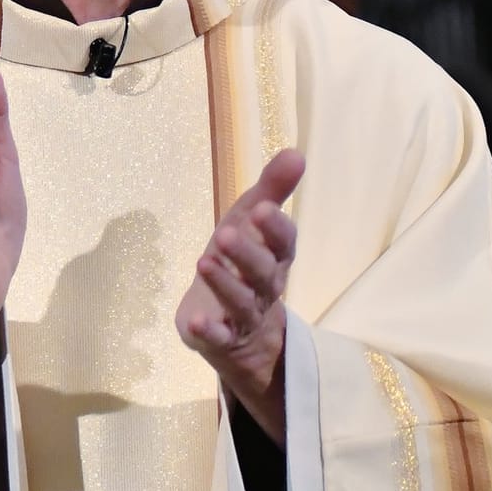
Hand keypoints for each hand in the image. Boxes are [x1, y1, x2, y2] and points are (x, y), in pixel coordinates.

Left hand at [176, 150, 305, 443]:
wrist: (242, 333)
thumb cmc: (246, 264)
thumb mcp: (253, 224)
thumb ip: (272, 190)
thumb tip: (296, 152)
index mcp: (276, 258)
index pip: (284, 244)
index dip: (275, 229)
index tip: (262, 209)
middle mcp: (265, 288)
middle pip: (262, 273)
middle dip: (247, 254)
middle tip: (226, 234)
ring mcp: (245, 316)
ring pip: (240, 302)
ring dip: (224, 283)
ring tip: (203, 261)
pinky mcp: (221, 338)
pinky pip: (219, 337)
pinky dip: (210, 330)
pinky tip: (196, 320)